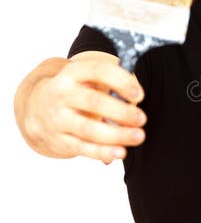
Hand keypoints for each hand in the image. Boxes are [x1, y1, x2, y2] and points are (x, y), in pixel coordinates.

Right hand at [22, 54, 146, 161]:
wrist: (37, 109)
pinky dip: (103, 152)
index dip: (121, 81)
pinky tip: (120, 152)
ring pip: (89, 129)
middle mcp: (62, 94)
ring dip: (116, 135)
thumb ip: (114, 86)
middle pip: (94, 102)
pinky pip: (83, 148)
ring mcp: (58, 118)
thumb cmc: (76, 92)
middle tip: (141, 119)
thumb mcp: (88, 80)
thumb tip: (135, 100)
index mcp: (73, 73)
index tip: (139, 94)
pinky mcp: (59, 139)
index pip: (98, 71)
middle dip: (121, 112)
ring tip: (138, 136)